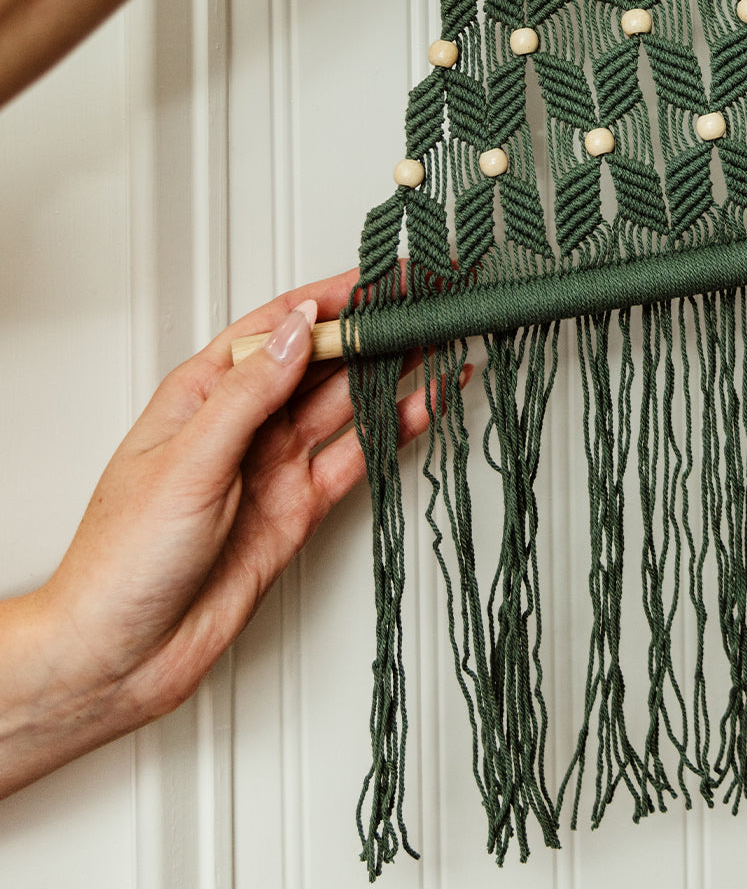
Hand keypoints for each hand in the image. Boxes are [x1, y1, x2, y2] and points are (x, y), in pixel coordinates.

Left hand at [0, 270, 467, 796]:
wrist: (119, 655)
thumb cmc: (121, 559)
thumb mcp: (188, 461)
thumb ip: (251, 393)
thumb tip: (300, 329)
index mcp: (202, 394)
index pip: (277, 326)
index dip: (330, 298)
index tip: (379, 277)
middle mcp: (242, 423)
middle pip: (319, 361)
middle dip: (372, 330)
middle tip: (426, 306)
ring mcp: (273, 465)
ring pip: (344, 404)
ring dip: (391, 373)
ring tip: (441, 342)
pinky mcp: (297, 508)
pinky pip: (354, 457)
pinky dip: (393, 430)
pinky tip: (423, 405)